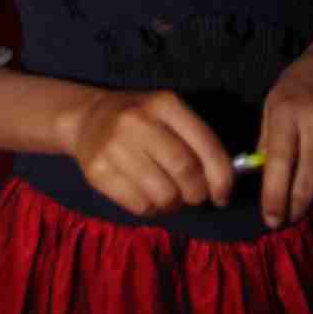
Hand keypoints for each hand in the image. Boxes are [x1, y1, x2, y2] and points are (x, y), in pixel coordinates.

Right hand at [65, 88, 233, 217]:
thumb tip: (224, 184)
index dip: (221, 176)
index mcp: (165, 104)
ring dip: (175, 204)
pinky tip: (148, 195)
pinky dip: (152, 209)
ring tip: (170, 195)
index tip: (223, 195)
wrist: (88, 118)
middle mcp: (138, 121)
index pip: (205, 144)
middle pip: (185, 171)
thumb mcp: (170, 115)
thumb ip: (198, 142)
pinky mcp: (97, 171)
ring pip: (163, 194)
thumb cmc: (142, 120)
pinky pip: (140, 206)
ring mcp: (114, 146)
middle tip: (195, 196)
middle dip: (198, 193)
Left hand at [258, 34, 312, 228]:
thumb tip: (265, 187)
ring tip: (310, 203)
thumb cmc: (299, 89)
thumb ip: (266, 147)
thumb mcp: (272, 107)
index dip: (274, 200)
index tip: (272, 220)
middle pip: (307, 185)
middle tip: (289, 217)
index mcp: (288, 112)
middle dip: (294, 210)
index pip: (279, 166)